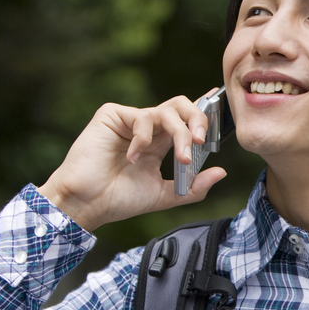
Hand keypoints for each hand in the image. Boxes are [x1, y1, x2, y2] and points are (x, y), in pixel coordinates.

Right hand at [37, 90, 226, 230]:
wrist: (87, 203)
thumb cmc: (119, 200)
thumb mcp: (165, 195)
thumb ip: (194, 186)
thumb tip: (222, 172)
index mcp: (161, 143)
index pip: (187, 121)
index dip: (205, 117)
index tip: (221, 124)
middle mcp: (149, 129)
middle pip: (182, 106)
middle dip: (198, 119)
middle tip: (202, 141)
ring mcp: (131, 120)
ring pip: (167, 110)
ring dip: (181, 134)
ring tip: (181, 159)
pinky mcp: (113, 115)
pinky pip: (142, 116)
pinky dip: (144, 138)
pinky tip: (133, 158)